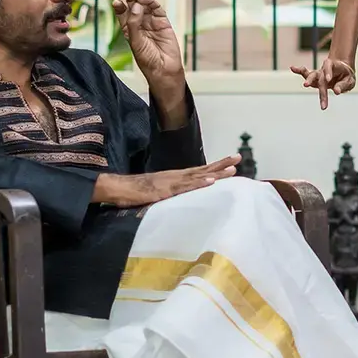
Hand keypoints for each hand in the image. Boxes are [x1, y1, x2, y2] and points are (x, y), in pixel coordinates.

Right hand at [93, 156, 239, 205]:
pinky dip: (198, 184)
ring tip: (232, 169)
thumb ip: (172, 194)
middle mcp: (177, 176)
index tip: (232, 162)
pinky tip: (210, 182)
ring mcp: (171, 182)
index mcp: (176, 177)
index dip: (216, 166)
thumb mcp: (159, 193)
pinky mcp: (165, 190)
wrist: (118, 189)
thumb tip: (184, 200)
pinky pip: (184, 187)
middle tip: (239, 157)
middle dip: (221, 164)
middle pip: (203, 169)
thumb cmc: (137, 192)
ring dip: (215, 173)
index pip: (200, 171)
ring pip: (198, 176)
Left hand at [113, 0, 184, 88]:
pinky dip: (150, 2)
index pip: (122, 13)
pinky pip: (156, 8)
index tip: (116, 1)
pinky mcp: (163, 22)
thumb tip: (135, 4)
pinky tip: (144, 0)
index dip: (119, 5)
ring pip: (144, 3)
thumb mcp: (135, 42)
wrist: (164, 69)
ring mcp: (152, 21)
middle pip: (132, 4)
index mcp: (129, 29)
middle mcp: (139, 23)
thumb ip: (134, 23)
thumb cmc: (147, 59)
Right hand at [290, 57, 355, 109]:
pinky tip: (292, 68)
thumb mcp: (350, 81)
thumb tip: (336, 92)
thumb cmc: (347, 76)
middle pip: (318, 75)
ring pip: (311, 75)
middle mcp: (325, 69)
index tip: (327, 79)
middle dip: (313, 81)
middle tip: (306, 85)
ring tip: (304, 84)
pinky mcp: (315, 80)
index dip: (328, 72)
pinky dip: (299, 71)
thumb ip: (343, 86)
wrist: (343, 71)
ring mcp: (319, 74)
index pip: (329, 66)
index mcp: (334, 66)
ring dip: (307, 79)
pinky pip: (306, 75)